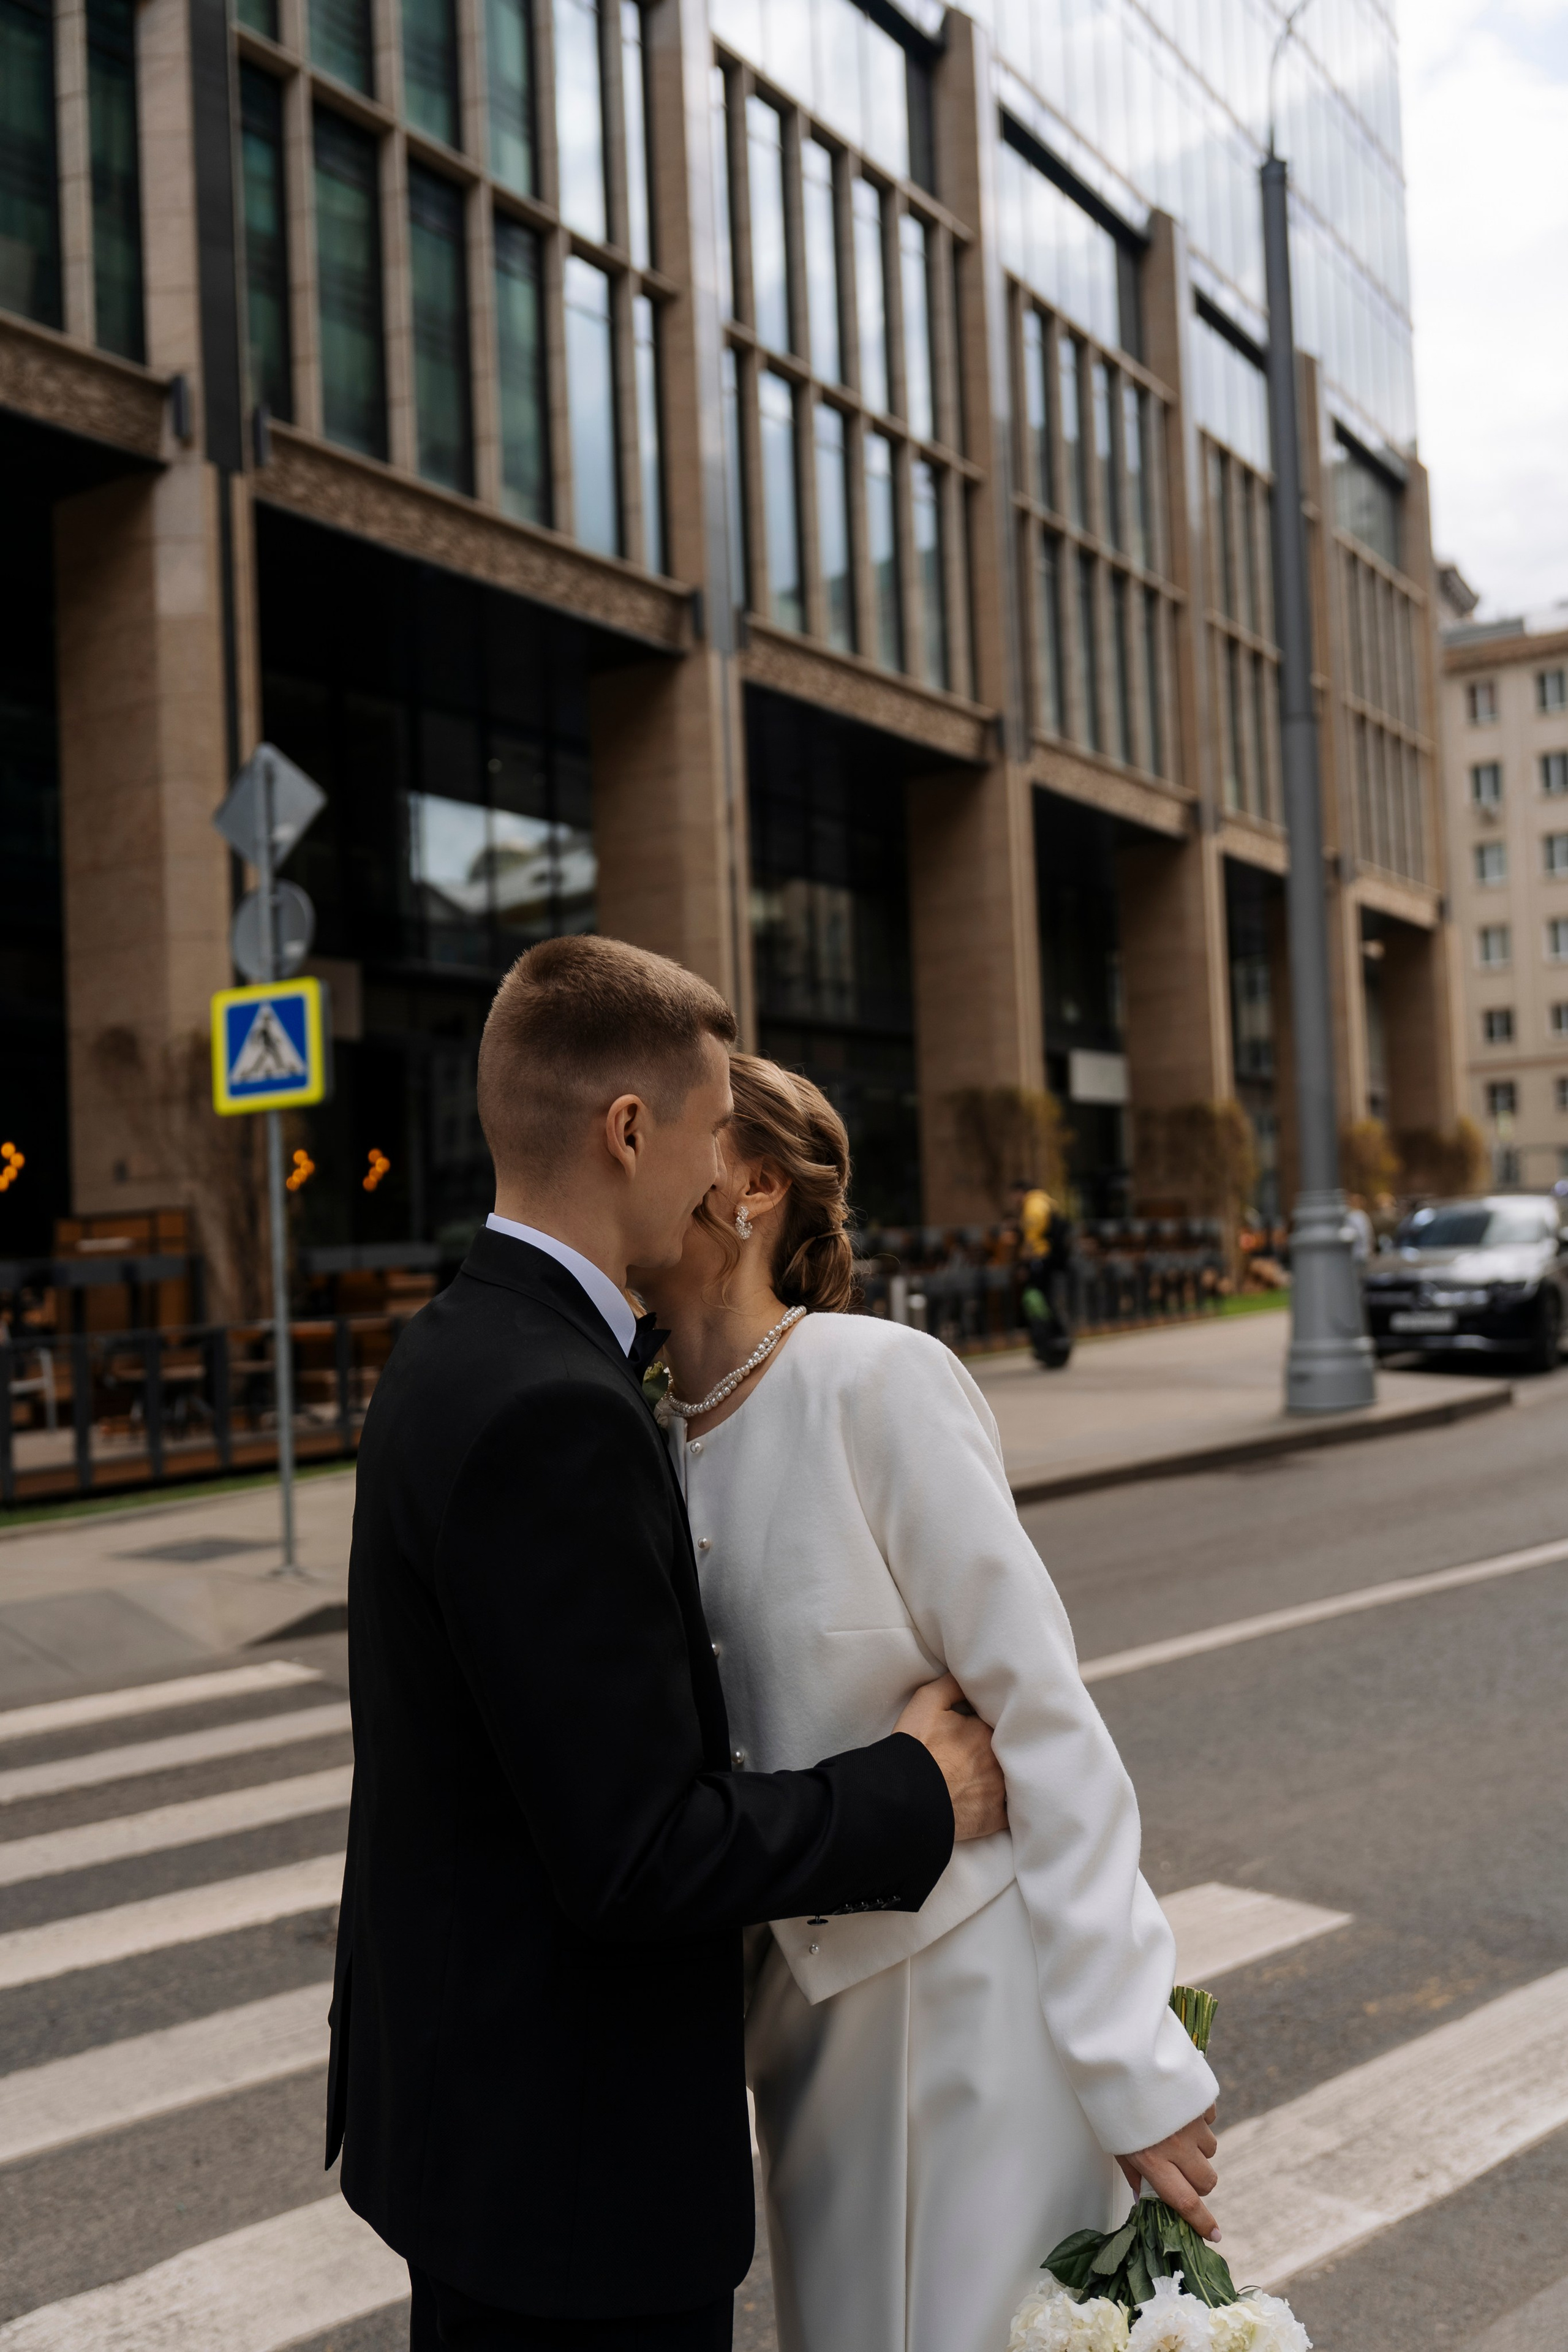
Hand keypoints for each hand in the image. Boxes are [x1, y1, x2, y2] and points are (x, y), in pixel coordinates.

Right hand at [895, 1673, 1006, 1841]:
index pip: (1000, 1723)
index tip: (983, 1728)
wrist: (905, 1795)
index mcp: (988, 1731)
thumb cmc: (915, 1747)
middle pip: (1007, 1750)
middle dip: (1001, 1749)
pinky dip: (1003, 1806)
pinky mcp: (994, 1817)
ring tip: (987, 1775)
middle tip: (982, 1753)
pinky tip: (993, 1800)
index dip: (991, 1724)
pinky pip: (1008, 1811)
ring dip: (1005, 1775)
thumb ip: (953, 1684)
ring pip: (1012, 1779)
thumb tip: (970, 1676)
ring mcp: (1000, 1791)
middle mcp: (1000, 1759)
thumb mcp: (927, 1701)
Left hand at [1116, 2107, 1219, 2240]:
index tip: (1214, 2236)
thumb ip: (1134, 2175)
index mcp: (1153, 2161)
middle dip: (1199, 2182)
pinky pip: (1210, 2120)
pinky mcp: (1201, 2100)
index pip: (1186, 2202)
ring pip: (1210, 2150)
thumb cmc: (1111, 2103)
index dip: (1202, 2222)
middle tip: (1182, 2170)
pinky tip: (1179, 2108)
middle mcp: (1176, 2145)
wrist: (1120, 2055)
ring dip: (1198, 2148)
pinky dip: (1200, 2120)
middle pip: (1206, 2181)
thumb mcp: (1115, 2144)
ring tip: (1174, 2130)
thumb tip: (1144, 2202)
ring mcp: (1192, 2122)